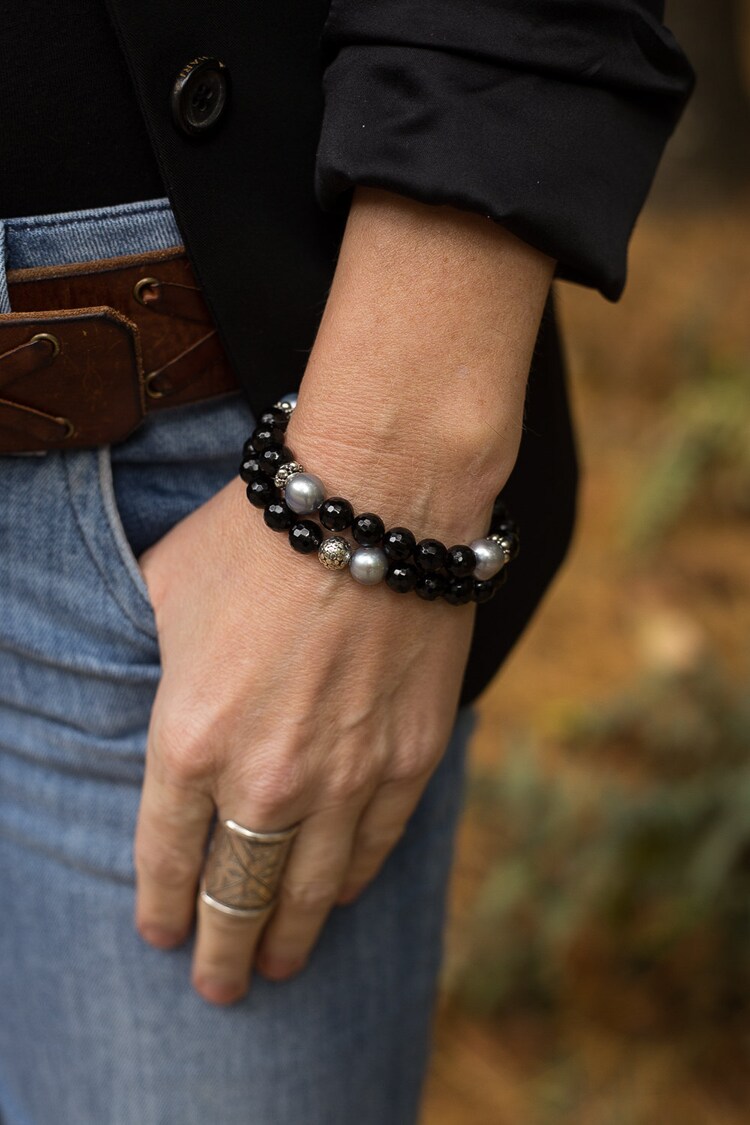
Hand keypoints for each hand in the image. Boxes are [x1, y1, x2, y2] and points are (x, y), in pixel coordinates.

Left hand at [135, 473, 476, 1004]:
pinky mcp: (408, 759)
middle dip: (222, 952)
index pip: (164, 855)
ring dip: (288, 937)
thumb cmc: (259, 534)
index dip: (159, 906)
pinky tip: (336, 898)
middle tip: (218, 986)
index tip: (160, 936)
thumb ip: (156, 666)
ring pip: (309, 890)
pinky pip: (374, 847)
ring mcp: (345, 775)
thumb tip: (167, 694)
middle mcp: (266, 776)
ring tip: (278, 966)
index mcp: (189, 737)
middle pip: (237, 896)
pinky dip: (349, 880)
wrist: (377, 499)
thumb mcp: (166, 591)